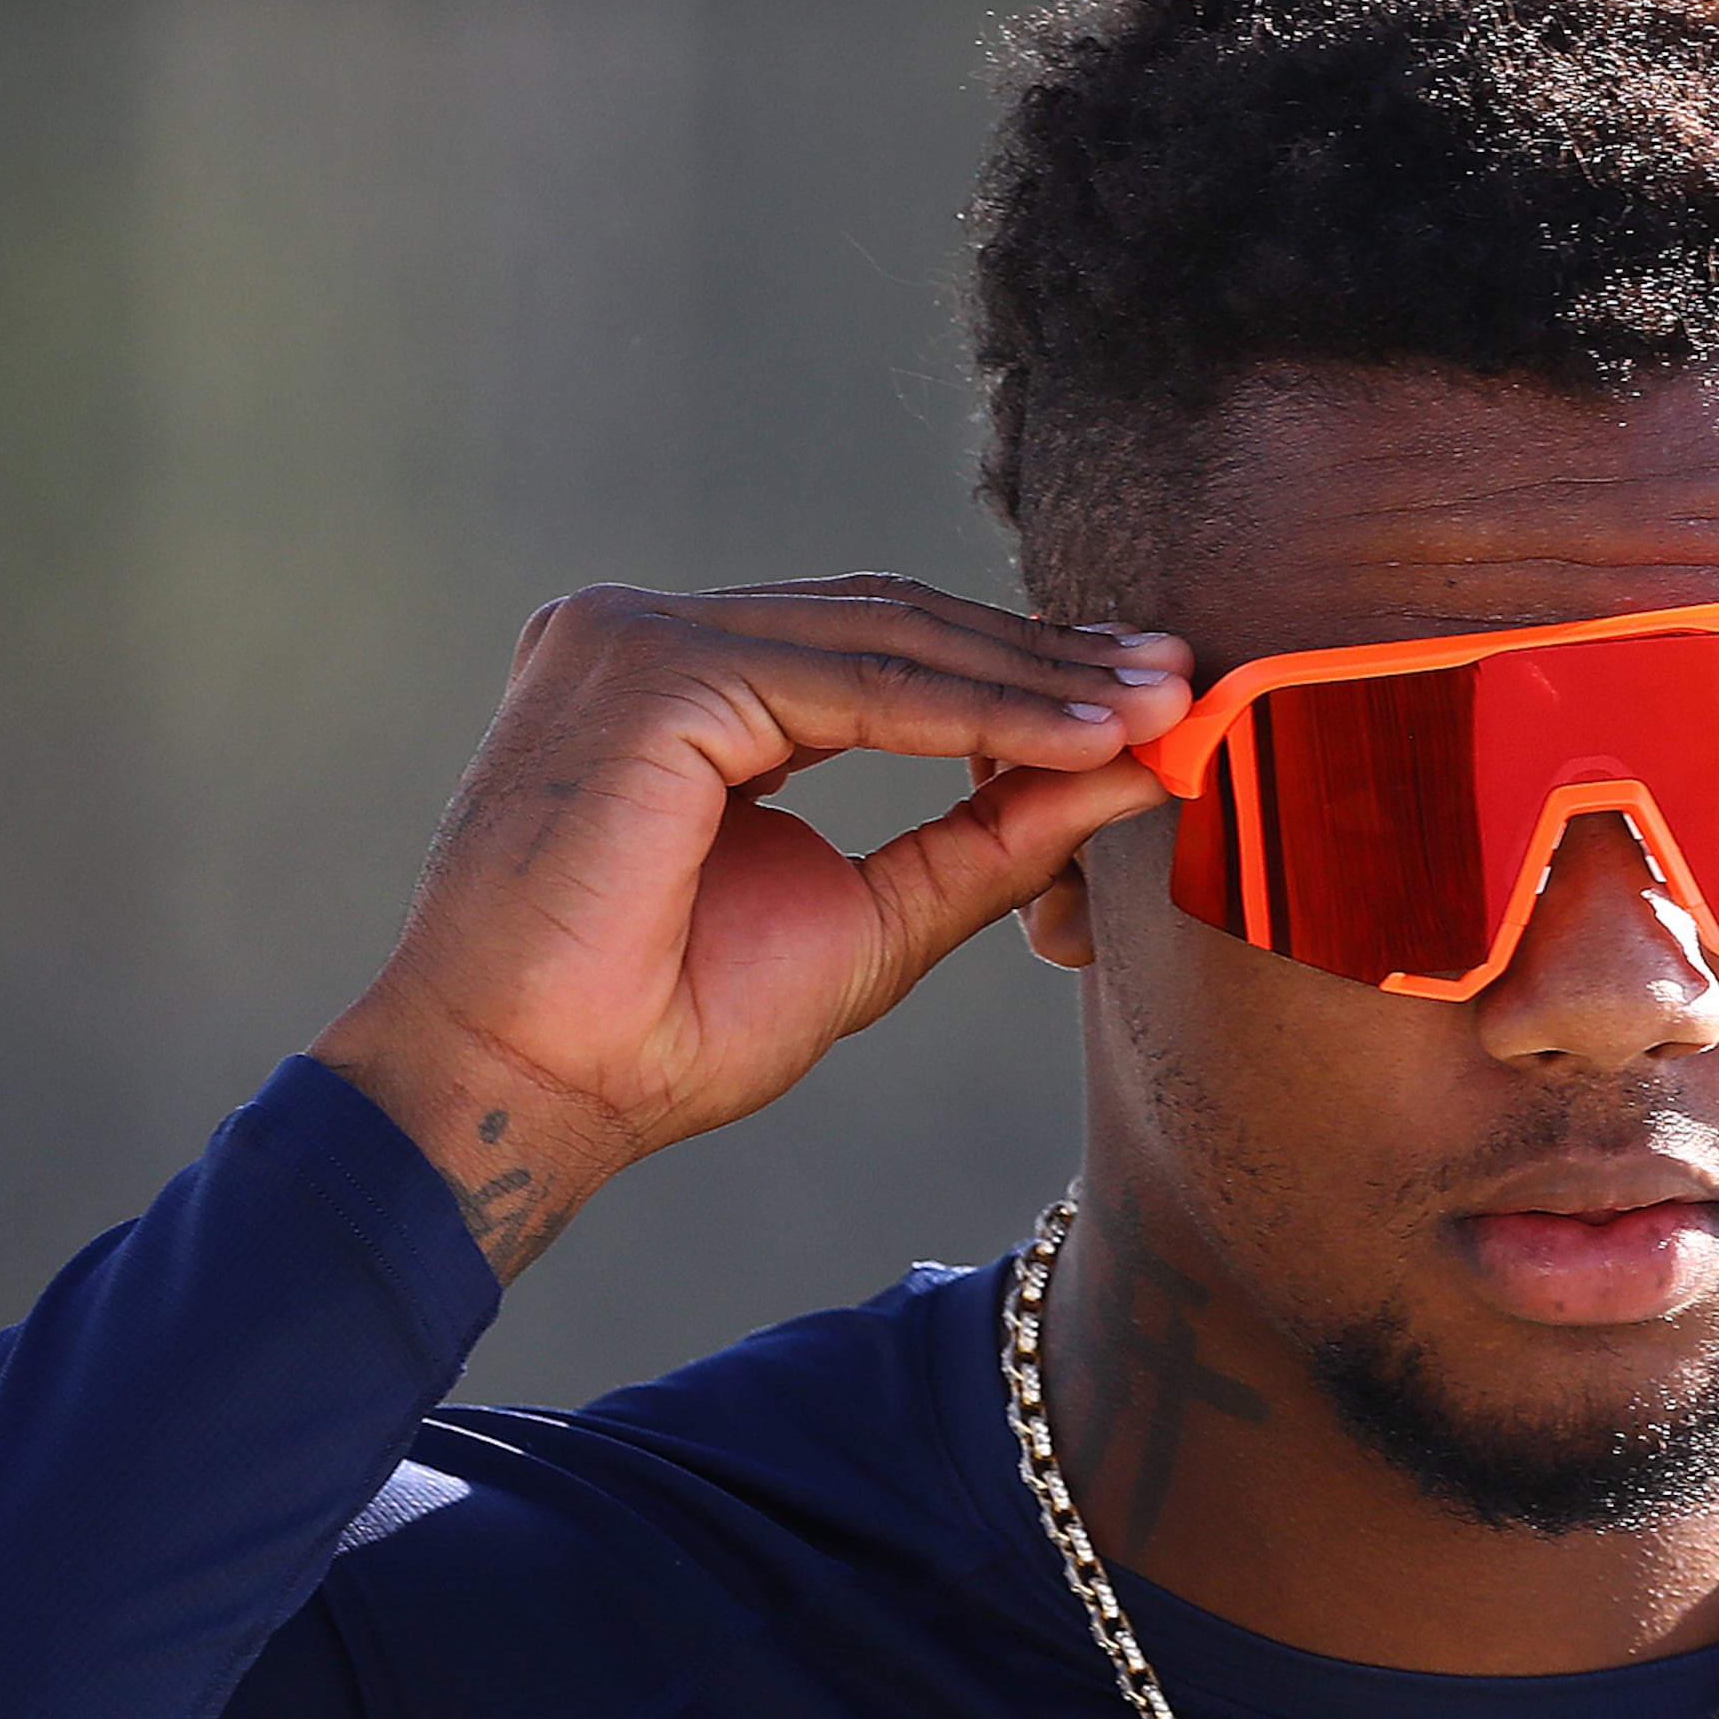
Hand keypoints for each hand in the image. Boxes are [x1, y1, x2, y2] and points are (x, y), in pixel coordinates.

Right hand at [310, 575, 1193, 1276]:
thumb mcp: (872, 920)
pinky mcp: (647, 667)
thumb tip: (1129, 772)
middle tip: (1185, 684)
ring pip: (882, 640)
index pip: (877, 649)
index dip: (1021, 672)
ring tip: (1156, 712)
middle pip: (890, 625)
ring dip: (1034, 680)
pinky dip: (975, 712)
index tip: (1150, 700)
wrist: (532, 1092)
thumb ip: (989, 836)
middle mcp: (645, 635)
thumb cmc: (667, 1029)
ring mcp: (635, 636)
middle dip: (1049, 661)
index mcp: (682, 684)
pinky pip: (848, 683)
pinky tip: (1080, 738)